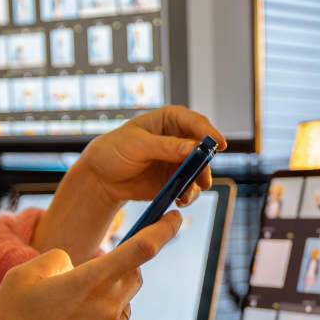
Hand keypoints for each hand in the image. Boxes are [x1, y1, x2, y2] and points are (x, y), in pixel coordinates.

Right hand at [0, 212, 181, 319]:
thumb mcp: (22, 276)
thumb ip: (57, 259)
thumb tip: (75, 266)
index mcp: (92, 281)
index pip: (142, 248)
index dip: (163, 229)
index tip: (175, 217)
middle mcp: (110, 308)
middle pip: (134, 276)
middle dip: (121, 269)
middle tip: (88, 277)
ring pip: (122, 306)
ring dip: (106, 302)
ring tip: (65, 316)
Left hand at [77, 106, 227, 206]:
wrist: (101, 177)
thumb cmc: (114, 150)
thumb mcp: (137, 145)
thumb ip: (166, 146)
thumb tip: (193, 148)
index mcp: (170, 120)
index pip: (195, 122)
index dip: (208, 132)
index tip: (218, 144)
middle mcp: (179, 139)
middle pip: (203, 148)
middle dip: (205, 163)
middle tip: (203, 177)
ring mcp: (178, 160)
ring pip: (200, 170)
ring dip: (198, 182)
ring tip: (187, 193)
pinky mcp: (175, 180)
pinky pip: (190, 187)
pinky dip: (189, 194)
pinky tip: (180, 200)